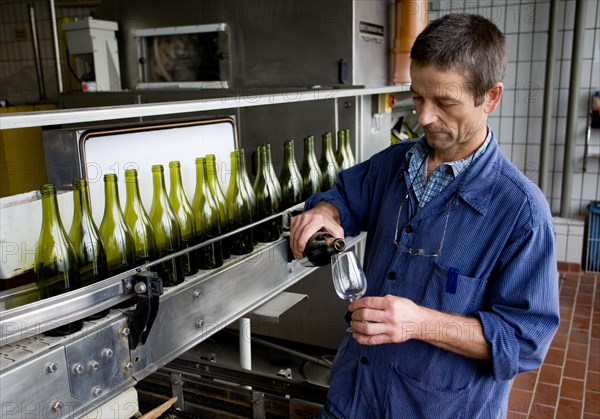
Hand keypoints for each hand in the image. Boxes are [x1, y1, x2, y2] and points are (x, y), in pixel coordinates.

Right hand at [289, 202, 343, 258]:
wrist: (324, 211)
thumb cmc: (329, 220)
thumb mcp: (337, 230)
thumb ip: (339, 240)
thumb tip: (339, 251)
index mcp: (317, 220)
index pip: (305, 233)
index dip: (301, 244)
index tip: (301, 252)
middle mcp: (307, 217)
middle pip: (297, 235)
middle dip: (296, 248)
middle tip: (299, 255)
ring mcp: (300, 217)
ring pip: (292, 233)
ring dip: (293, 244)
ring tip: (296, 252)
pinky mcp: (296, 219)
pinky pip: (291, 230)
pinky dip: (291, 239)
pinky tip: (294, 244)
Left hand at [348, 295, 491, 359]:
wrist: (420, 322)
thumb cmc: (408, 310)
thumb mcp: (396, 299)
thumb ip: (381, 301)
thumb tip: (364, 303)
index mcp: (390, 303)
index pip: (368, 302)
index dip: (356, 304)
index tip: (352, 306)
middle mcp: (390, 315)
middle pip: (365, 315)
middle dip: (355, 315)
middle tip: (352, 315)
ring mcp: (390, 328)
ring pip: (367, 328)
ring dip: (356, 326)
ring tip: (353, 324)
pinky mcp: (391, 338)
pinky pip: (372, 340)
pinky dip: (361, 338)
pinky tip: (356, 335)